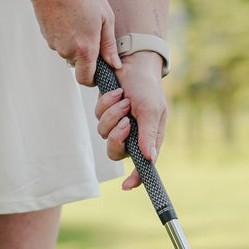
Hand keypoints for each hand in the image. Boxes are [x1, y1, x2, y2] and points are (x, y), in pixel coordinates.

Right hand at [28, 0, 118, 84]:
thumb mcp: (106, 16)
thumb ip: (110, 44)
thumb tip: (114, 64)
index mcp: (85, 50)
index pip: (86, 80)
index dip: (94, 78)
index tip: (100, 66)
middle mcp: (67, 51)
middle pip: (78, 64)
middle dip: (86, 55)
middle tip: (93, 32)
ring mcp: (54, 44)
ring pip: (68, 52)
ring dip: (76, 42)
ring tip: (80, 18)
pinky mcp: (46, 36)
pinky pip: (59, 42)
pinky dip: (65, 34)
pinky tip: (69, 15)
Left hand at [94, 52, 167, 190]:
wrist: (133, 62)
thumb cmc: (147, 86)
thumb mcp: (150, 110)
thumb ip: (148, 134)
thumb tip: (149, 159)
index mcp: (148, 138)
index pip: (143, 165)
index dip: (135, 178)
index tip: (126, 185)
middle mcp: (133, 134)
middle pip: (115, 152)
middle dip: (117, 138)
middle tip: (125, 122)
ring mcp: (118, 124)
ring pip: (104, 133)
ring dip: (112, 115)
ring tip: (123, 98)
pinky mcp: (105, 112)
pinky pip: (98, 117)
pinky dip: (106, 104)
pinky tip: (116, 92)